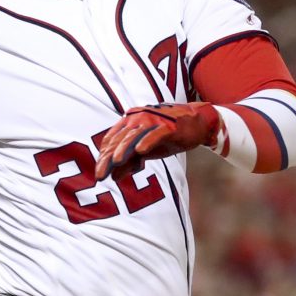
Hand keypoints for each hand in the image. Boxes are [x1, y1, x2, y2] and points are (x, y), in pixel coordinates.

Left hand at [93, 103, 220, 179]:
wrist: (198, 123)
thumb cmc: (169, 135)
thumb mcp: (148, 151)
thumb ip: (130, 161)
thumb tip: (114, 177)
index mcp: (130, 122)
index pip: (112, 139)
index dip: (103, 156)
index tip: (98, 173)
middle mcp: (138, 118)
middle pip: (119, 139)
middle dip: (108, 158)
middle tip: (100, 175)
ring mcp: (154, 120)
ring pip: (134, 135)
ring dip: (124, 148)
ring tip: (115, 161)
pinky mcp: (169, 125)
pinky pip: (155, 133)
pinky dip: (148, 141)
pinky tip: (141, 150)